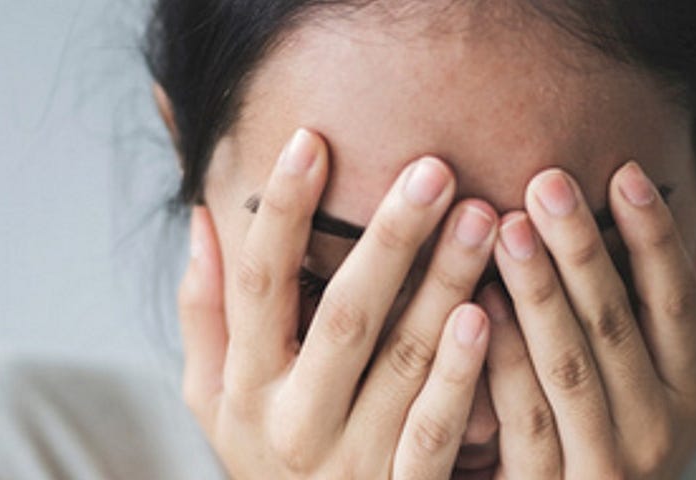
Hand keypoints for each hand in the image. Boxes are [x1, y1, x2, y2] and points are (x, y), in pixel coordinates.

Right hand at [177, 129, 501, 477]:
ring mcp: (351, 464)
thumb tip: (206, 219)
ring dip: (443, 286)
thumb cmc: (267, 460)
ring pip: (401, 363)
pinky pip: (437, 429)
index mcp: (244, 387)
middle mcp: (292, 424)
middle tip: (434, 168)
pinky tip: (489, 315)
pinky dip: (461, 373)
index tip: (311, 138)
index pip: (256, 283)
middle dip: (389, 237)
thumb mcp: (216, 400)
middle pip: (342, 314)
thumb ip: (207, 312)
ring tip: (483, 219)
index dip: (280, 210)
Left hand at [481, 164, 695, 478]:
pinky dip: (501, 360)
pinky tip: (475, 306)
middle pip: (618, 324)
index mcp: (694, 391)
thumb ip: (669, 323)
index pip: (676, 299)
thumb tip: (681, 232)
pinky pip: (523, 419)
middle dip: (582, 248)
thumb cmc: (615, 441)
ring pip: (570, 368)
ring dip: (537, 293)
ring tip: (506, 228)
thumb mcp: (660, 387)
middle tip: (548, 180)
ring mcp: (608, 466)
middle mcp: (661, 430)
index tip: (623, 171)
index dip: (654, 235)